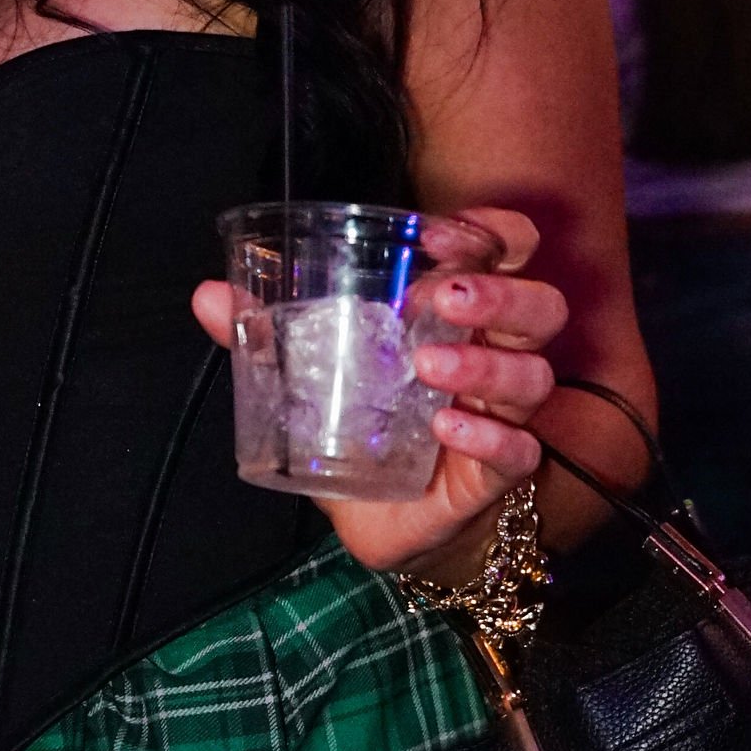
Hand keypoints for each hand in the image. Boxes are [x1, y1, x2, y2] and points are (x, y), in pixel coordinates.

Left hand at [191, 204, 564, 578]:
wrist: (382, 518)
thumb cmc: (365, 427)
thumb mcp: (313, 375)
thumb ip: (269, 335)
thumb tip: (210, 296)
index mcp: (460, 314)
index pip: (507, 251)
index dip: (491, 232)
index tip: (436, 233)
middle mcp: (494, 354)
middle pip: (540, 306)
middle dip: (501, 292)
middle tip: (443, 295)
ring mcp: (502, 415)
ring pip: (532, 374)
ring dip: (485, 363)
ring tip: (429, 363)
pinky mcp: (494, 474)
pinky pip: (519, 451)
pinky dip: (490, 436)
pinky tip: (449, 427)